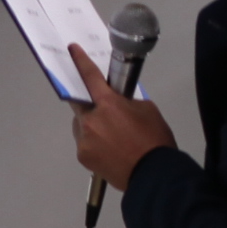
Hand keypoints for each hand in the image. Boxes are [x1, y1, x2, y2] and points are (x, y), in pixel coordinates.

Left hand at [66, 46, 175, 191]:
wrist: (153, 176)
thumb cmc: (154, 140)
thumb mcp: (147, 110)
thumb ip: (127, 102)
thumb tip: (118, 104)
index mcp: (108, 104)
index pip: (90, 77)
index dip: (80, 62)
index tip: (72, 50)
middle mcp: (90, 120)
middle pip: (79, 103)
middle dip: (88, 102)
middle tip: (101, 108)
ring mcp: (84, 140)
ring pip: (81, 125)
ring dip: (91, 125)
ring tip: (113, 137)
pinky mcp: (83, 157)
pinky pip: (84, 142)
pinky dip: (93, 142)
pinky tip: (111, 150)